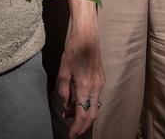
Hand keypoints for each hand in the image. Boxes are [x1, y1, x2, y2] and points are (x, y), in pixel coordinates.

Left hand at [54, 0, 103, 137]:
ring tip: (70, 117)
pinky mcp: (101, 78)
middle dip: (83, 126)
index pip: (82, 114)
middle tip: (73, 132)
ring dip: (84, 115)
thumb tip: (65, 102)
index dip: (76, 127)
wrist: (87, 35)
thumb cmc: (74, 50)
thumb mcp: (63, 71)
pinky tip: (76, 103)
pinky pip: (95, 97)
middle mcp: (96, 87)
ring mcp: (100, 83)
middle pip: (92, 115)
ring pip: (95, 107)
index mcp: (85, 86)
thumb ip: (64, 89)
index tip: (70, 135)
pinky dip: (87, 105)